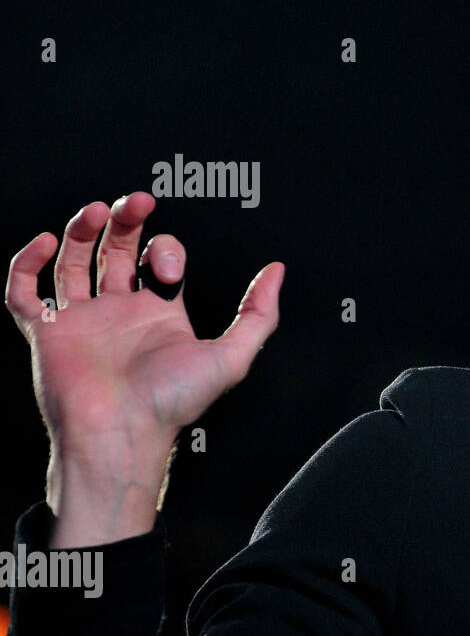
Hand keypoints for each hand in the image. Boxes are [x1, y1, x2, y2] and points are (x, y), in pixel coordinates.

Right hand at [5, 192, 282, 542]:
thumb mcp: (233, 355)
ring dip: (82, 229)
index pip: (159, 260)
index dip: (166, 248)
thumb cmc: (172, 403)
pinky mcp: (46, 331)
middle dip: (126, 220)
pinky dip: (27, 262)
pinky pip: (23, 290)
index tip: (170, 268)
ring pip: (73, 260)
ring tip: (96, 211)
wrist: (121, 433)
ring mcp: (81, 320)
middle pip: (116, 249)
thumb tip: (278, 273)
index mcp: (160, 314)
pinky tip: (46, 243)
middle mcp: (120, 312)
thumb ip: (259, 314)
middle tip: (136, 202)